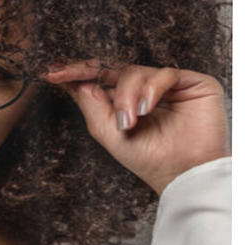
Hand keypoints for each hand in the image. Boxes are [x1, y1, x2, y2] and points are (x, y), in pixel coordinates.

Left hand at [43, 62, 229, 195]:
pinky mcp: (192, 83)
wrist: (182, 174)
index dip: (76, 73)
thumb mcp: (109, 133)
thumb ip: (92, 106)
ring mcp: (168, 86)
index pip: (99, 79)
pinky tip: (145, 109)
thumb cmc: (149, 159)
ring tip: (127, 122)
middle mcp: (145, 90)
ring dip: (125, 96)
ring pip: (135, 72)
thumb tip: (76, 81)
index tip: (51, 72)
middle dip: (88, 73)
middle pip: (113, 69)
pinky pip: (164, 73)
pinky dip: (151, 89)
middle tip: (65, 76)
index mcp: (126, 102)